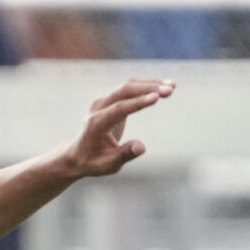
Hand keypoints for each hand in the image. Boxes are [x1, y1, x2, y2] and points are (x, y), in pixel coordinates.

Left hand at [59, 78, 173, 179]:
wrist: (78, 154)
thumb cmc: (93, 161)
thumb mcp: (108, 164)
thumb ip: (124, 155)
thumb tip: (142, 147)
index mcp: (96, 123)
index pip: (119, 108)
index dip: (138, 102)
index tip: (156, 97)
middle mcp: (99, 107)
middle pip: (124, 90)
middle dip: (148, 88)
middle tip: (170, 90)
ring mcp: (104, 101)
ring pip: (128, 86)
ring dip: (150, 84)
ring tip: (172, 87)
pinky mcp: (112, 100)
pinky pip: (130, 89)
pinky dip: (146, 87)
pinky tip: (162, 88)